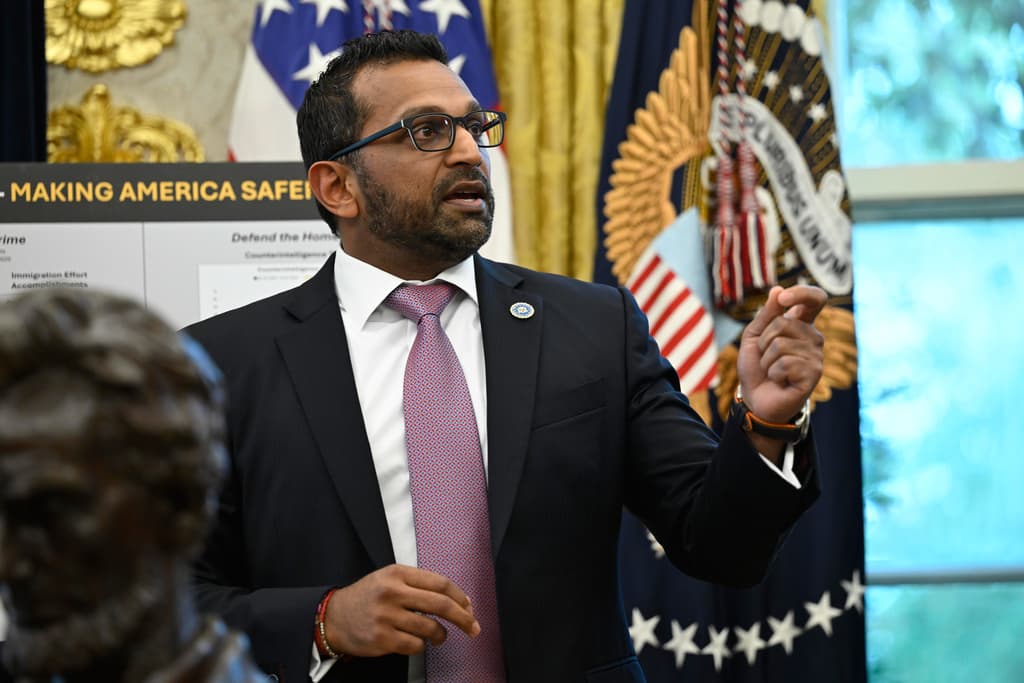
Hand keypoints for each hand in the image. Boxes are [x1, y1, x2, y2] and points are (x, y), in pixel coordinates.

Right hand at [323, 564, 479, 657]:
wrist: (334, 617)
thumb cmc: (366, 598)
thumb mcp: (389, 578)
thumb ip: (418, 584)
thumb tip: (456, 599)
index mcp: (398, 573)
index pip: (439, 583)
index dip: (460, 596)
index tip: (469, 607)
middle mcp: (393, 592)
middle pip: (440, 604)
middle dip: (463, 618)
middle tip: (473, 627)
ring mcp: (387, 616)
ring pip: (430, 628)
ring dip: (441, 635)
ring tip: (439, 636)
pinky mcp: (382, 638)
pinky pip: (415, 646)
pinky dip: (421, 646)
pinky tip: (415, 642)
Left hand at [737, 284, 825, 425]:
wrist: (755, 399)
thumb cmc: (756, 367)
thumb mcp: (754, 336)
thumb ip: (766, 314)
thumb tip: (778, 289)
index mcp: (802, 324)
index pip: (815, 299)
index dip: (801, 293)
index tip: (782, 298)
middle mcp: (813, 337)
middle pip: (784, 322)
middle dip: (764, 340)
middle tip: (765, 356)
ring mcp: (816, 355)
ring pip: (781, 344)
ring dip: (766, 359)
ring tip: (772, 370)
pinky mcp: (814, 373)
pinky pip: (785, 363)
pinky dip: (773, 372)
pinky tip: (779, 380)